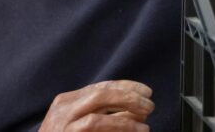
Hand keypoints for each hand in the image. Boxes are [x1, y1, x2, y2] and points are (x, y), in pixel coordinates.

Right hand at [38, 80, 153, 131]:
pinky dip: (120, 124)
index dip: (125, 86)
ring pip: (99, 103)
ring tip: (146, 116)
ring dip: (128, 107)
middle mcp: (64, 107)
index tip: (145, 90)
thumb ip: (96, 115)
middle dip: (129, 94)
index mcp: (65, 102)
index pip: (99, 87)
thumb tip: (129, 110)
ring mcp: (65, 120)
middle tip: (150, 103)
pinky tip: (137, 128)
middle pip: (100, 91)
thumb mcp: (75, 125)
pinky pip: (97, 123)